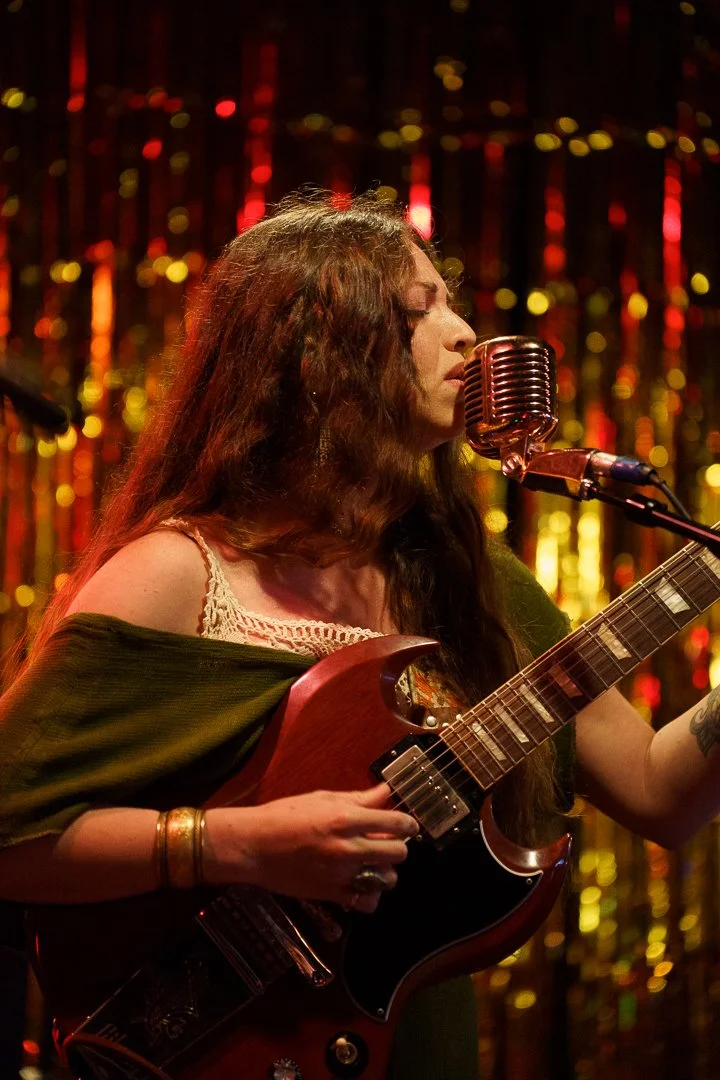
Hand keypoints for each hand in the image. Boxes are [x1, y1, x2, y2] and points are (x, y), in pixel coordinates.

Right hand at [205, 784, 417, 912]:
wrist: (253, 846)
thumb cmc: (283, 816)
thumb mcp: (321, 798)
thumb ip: (358, 798)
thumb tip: (385, 791)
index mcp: (345, 818)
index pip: (396, 823)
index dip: (408, 824)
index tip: (408, 825)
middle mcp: (347, 847)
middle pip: (399, 853)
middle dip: (398, 846)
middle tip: (387, 842)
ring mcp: (340, 874)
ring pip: (387, 879)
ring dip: (385, 871)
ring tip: (373, 863)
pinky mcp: (331, 894)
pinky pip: (367, 902)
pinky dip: (369, 895)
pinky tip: (361, 883)